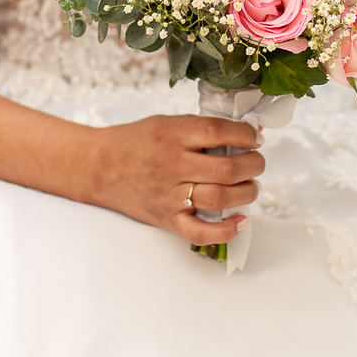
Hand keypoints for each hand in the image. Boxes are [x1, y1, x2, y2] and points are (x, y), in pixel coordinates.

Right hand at [84, 114, 264, 245]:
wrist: (100, 167)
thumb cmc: (137, 142)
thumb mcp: (167, 123)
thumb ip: (201, 128)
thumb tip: (246, 134)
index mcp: (172, 135)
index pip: (217, 132)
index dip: (244, 134)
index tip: (254, 137)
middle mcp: (172, 165)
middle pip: (226, 169)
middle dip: (253, 165)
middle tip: (257, 162)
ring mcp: (169, 196)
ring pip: (220, 199)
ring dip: (246, 193)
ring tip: (251, 186)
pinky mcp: (167, 219)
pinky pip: (200, 233)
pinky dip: (226, 230)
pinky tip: (241, 220)